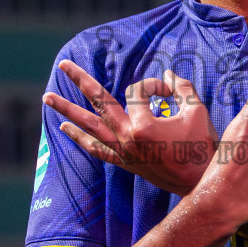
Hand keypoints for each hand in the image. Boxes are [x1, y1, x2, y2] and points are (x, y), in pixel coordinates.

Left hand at [43, 61, 217, 195]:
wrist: (200, 182)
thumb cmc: (201, 146)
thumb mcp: (196, 111)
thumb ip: (182, 88)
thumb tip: (169, 75)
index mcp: (143, 126)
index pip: (138, 91)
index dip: (154, 85)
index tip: (170, 91)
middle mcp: (127, 139)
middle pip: (97, 102)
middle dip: (80, 81)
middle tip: (63, 64)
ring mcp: (122, 153)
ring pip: (88, 126)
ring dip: (67, 110)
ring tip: (47, 98)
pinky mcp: (124, 163)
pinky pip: (95, 149)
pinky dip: (80, 138)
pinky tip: (65, 129)